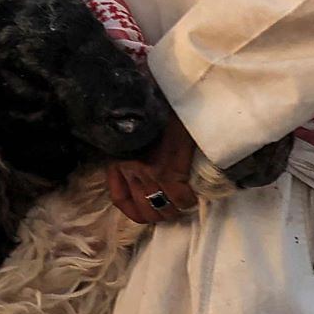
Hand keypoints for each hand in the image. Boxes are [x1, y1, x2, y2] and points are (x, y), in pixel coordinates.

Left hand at [107, 109, 198, 225]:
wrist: (166, 98)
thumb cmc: (151, 113)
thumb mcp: (132, 134)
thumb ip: (130, 151)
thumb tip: (136, 166)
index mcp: (120, 161)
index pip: (119, 199)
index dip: (133, 210)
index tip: (145, 210)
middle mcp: (130, 170)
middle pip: (143, 209)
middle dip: (159, 214)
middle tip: (171, 208)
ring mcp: (148, 171)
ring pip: (162, 207)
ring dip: (174, 210)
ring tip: (183, 205)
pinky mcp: (168, 169)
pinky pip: (180, 198)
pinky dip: (188, 201)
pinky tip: (193, 197)